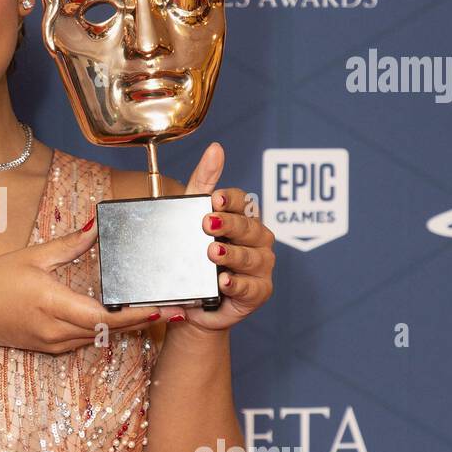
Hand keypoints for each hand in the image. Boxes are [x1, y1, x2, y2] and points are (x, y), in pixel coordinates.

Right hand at [0, 223, 162, 354]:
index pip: (103, 316)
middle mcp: (56, 329)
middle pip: (109, 330)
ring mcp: (54, 342)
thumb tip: (95, 226)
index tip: (160, 307)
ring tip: (156, 311)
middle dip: (142, 320)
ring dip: (127, 326)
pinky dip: (106, 329)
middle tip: (175, 308)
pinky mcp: (51, 347)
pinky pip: (86, 339)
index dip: (134, 315)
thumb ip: (68, 244)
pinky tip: (122, 318)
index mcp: (52, 304)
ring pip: (100, 337)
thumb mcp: (30, 256)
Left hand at [170, 141, 274, 332]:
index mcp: (242, 218)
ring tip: (212, 253)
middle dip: (228, 225)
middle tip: (207, 224)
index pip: (241, 202)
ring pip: (250, 257)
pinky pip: (251, 287)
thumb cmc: (194, 257)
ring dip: (232, 255)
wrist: (191, 303)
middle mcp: (257, 239)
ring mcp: (261, 266)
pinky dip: (238, 284)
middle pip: (247, 227)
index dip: (229, 200)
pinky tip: (225, 281)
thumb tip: (216, 147)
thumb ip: (203, 183)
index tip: (212, 199)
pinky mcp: (258, 292)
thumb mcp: (190, 217)